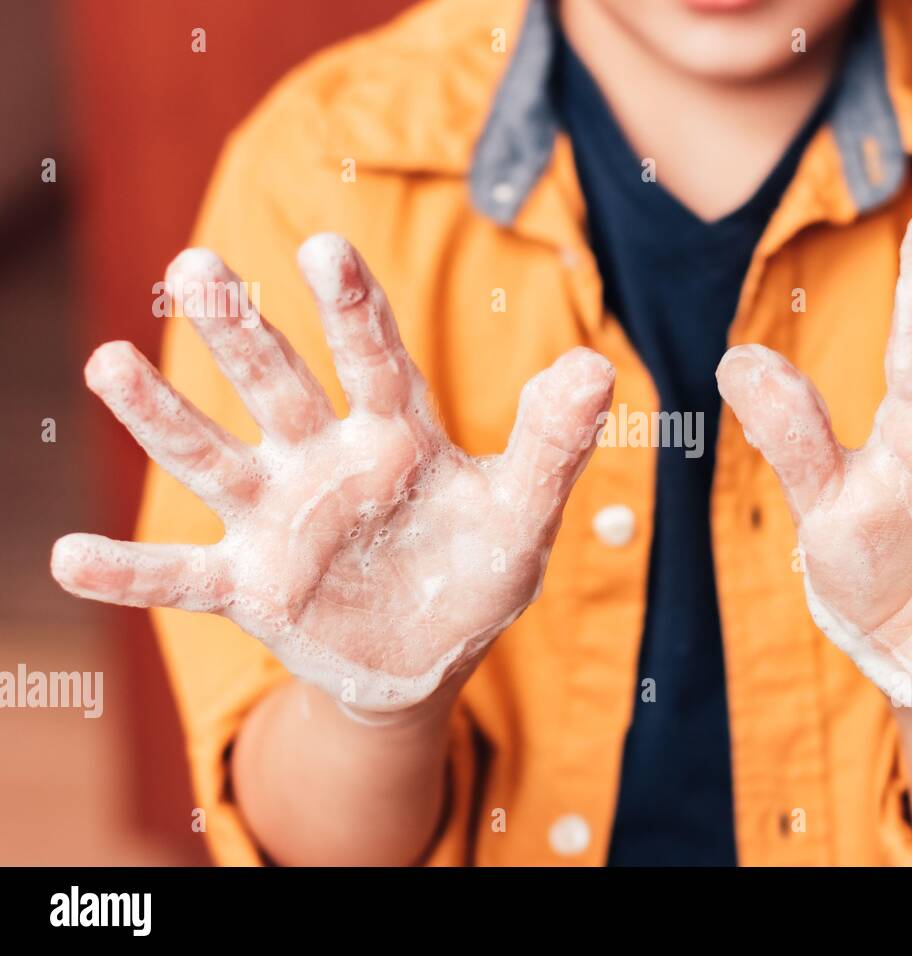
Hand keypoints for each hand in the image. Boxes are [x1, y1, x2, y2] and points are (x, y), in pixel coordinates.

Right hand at [51, 235, 613, 712]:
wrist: (428, 653)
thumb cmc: (475, 569)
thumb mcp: (522, 512)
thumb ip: (551, 445)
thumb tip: (597, 366)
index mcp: (396, 433)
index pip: (374, 359)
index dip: (353, 310)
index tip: (329, 251)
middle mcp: (326, 461)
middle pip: (278, 387)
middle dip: (242, 332)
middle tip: (197, 265)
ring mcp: (280, 520)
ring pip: (214, 459)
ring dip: (163, 417)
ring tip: (107, 362)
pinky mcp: (250, 583)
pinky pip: (182, 578)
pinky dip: (132, 574)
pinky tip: (69, 559)